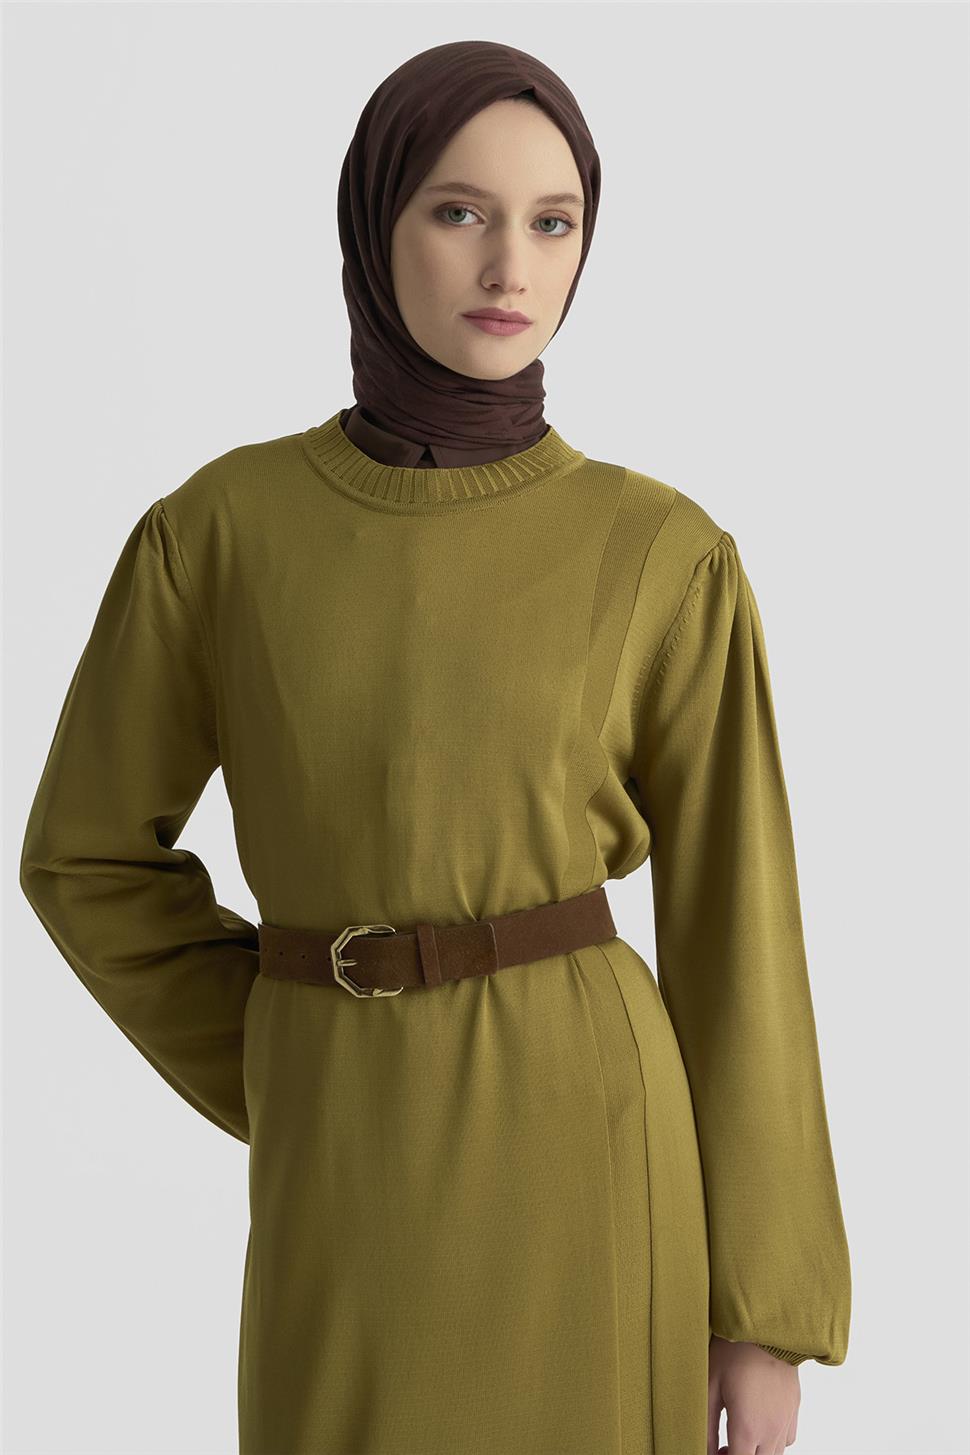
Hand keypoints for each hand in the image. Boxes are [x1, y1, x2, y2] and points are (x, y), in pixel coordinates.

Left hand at [708, 1335, 799, 1454]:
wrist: (767, 1327)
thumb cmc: (734, 1351)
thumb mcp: (710, 1386)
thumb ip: (707, 1426)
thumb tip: (704, 1449)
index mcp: (748, 1428)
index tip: (714, 1450)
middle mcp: (771, 1431)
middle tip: (724, 1445)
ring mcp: (786, 1420)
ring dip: (757, 1452)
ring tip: (740, 1435)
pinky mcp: (794, 1408)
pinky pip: (787, 1439)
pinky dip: (773, 1441)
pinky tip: (760, 1423)